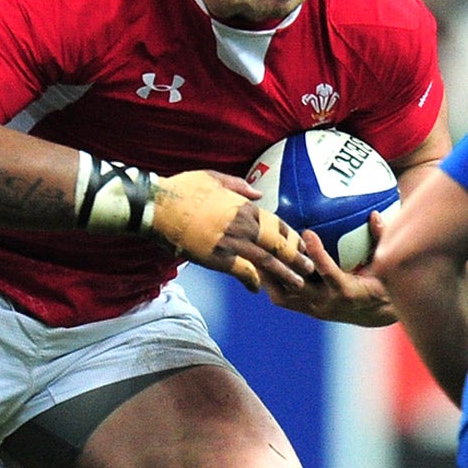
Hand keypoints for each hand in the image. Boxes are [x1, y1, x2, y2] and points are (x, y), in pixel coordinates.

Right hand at [149, 170, 305, 290]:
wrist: (158, 207)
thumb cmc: (182, 189)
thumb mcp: (213, 178)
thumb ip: (238, 186)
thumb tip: (258, 193)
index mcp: (244, 206)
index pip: (277, 224)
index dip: (291, 237)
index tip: (302, 245)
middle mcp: (243, 225)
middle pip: (278, 245)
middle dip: (297, 258)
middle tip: (310, 269)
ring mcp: (232, 243)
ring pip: (267, 261)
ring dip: (285, 274)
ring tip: (297, 284)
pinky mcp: (218, 258)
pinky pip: (243, 273)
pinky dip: (252, 282)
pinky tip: (257, 289)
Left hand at [260, 214, 395, 325]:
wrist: (374, 315)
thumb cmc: (380, 283)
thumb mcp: (383, 264)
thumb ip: (379, 240)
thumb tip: (374, 214)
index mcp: (347, 290)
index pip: (329, 272)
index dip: (318, 254)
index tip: (307, 232)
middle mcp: (327, 302)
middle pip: (297, 284)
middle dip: (281, 264)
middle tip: (268, 241)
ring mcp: (313, 308)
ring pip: (283, 294)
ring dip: (268, 275)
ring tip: (254, 252)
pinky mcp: (305, 309)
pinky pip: (282, 298)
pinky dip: (270, 282)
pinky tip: (259, 265)